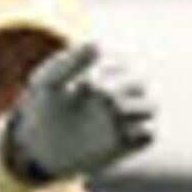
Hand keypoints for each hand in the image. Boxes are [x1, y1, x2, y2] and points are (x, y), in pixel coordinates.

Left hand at [1, 40, 157, 185]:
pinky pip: (149, 134)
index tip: (86, 82)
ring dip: (137, 107)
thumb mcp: (48, 83)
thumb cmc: (42, 108)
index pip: (121, 63)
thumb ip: (69, 63)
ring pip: (151, 106)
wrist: (40, 147)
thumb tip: (97, 43)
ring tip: (112, 110)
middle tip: (101, 93)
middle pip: (141, 82)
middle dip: (125, 86)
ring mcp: (125, 118)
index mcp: (102, 72)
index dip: (110, 68)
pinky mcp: (128, 142)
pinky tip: (118, 132)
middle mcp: (118, 93)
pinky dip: (140, 131)